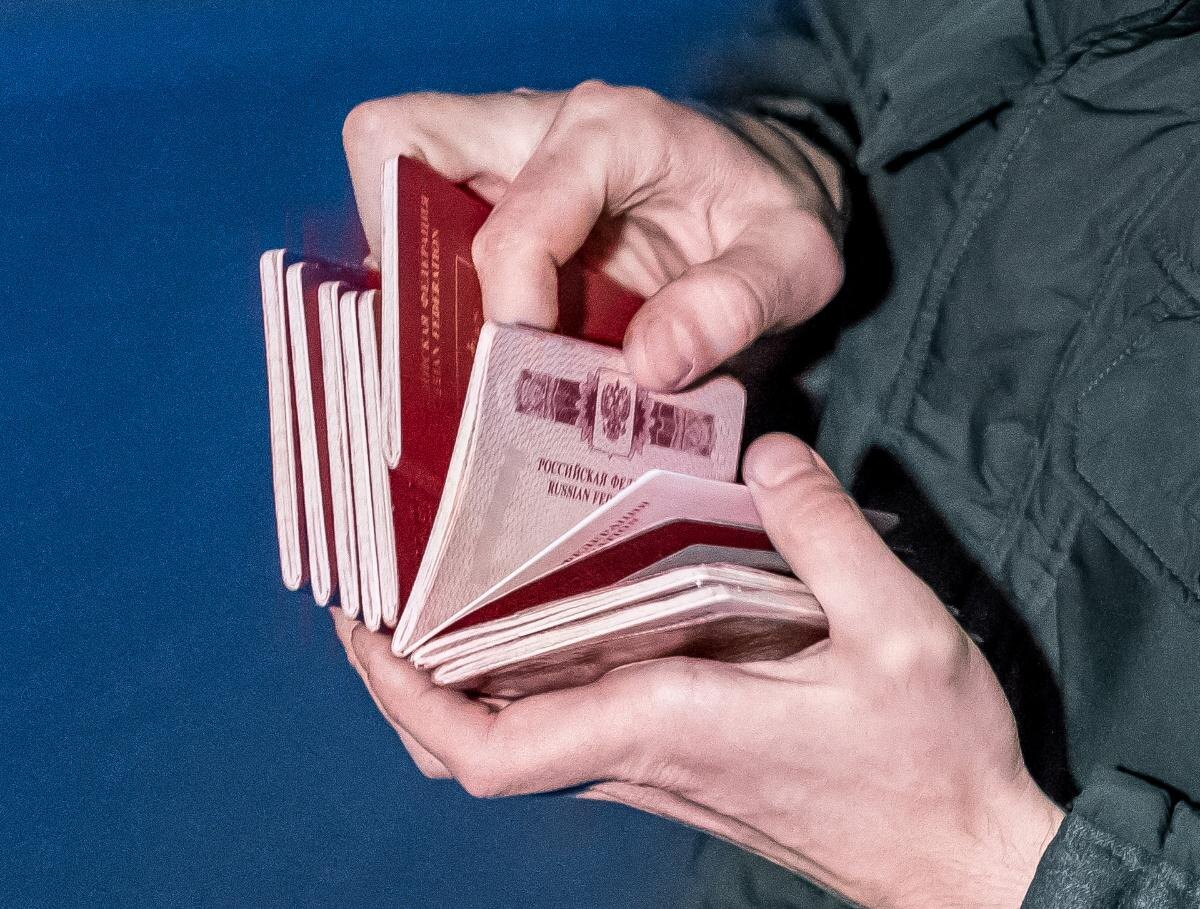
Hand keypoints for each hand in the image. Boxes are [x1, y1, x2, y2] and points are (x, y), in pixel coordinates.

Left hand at [332, 433, 1062, 908]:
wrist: (958, 856)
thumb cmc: (928, 764)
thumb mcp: (900, 631)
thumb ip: (826, 532)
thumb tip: (764, 451)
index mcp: (664, 723)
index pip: (491, 748)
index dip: (409, 701)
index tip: (367, 635)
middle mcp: (637, 754)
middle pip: (476, 745)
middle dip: (406, 682)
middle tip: (380, 592)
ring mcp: (651, 767)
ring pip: (515, 736)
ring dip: (456, 679)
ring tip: (436, 585)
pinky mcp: (676, 762)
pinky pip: (565, 725)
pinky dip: (521, 681)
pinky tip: (538, 610)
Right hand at [342, 83, 842, 389]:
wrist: (760, 192)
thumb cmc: (770, 216)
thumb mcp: (796, 262)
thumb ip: (737, 305)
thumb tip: (645, 366)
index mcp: (613, 130)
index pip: (514, 221)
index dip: (511, 307)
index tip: (536, 369)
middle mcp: (537, 126)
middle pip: (400, 145)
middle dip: (409, 261)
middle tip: (460, 345)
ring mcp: (503, 157)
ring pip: (393, 183)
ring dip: (410, 279)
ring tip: (458, 353)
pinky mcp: (488, 195)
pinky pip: (417, 225)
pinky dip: (425, 289)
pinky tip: (471, 344)